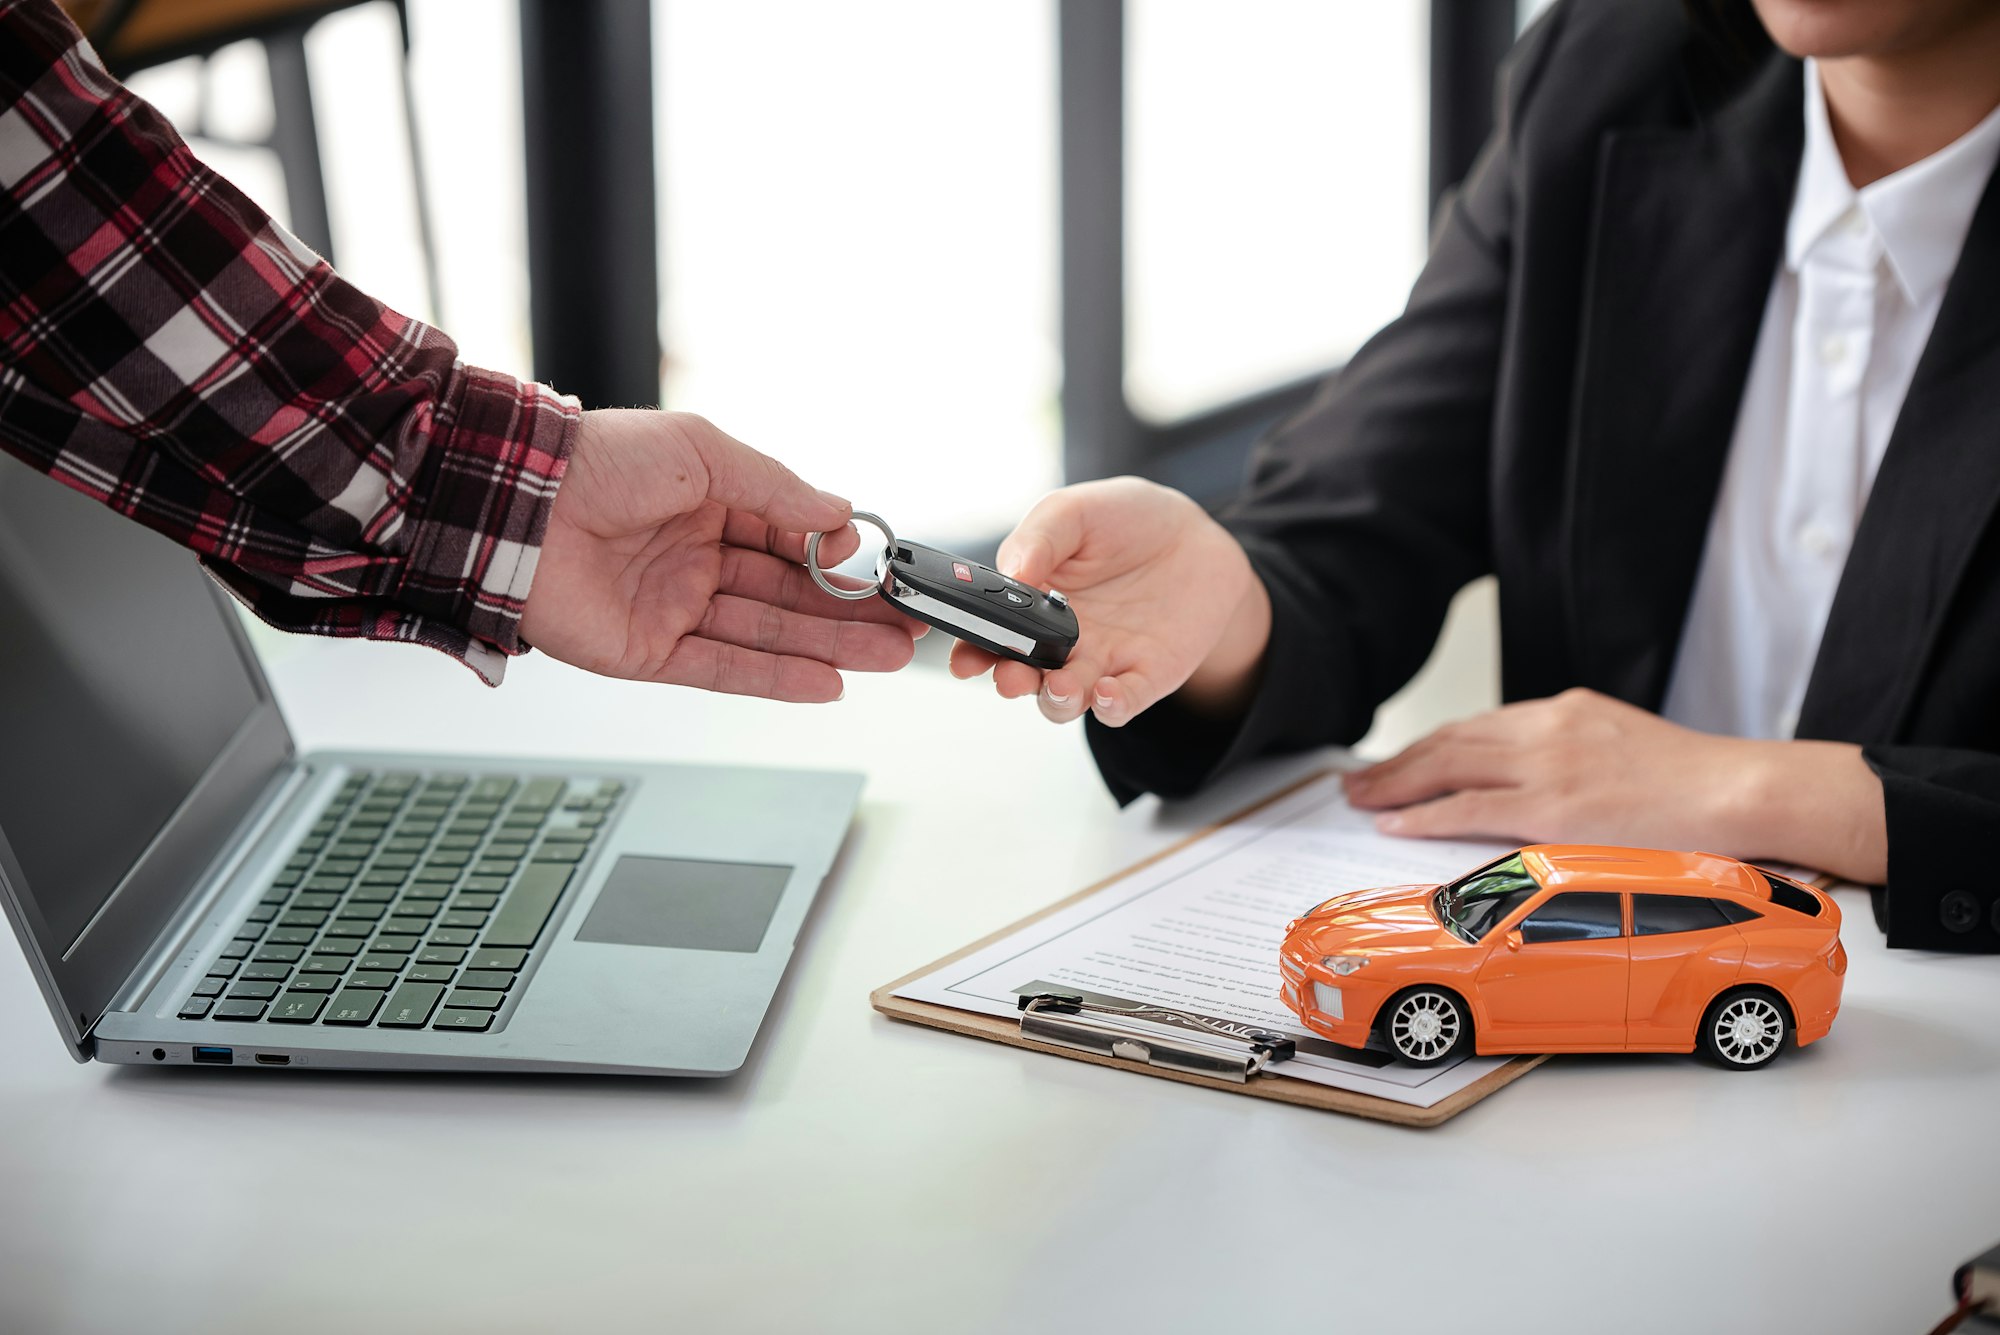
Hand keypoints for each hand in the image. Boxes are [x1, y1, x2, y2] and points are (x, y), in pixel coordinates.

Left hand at [519, 409, 919, 700]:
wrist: (516, 505)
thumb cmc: (598, 462)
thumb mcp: (703, 453)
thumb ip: (776, 489)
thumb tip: (839, 518)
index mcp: (708, 504)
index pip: (790, 538)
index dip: (835, 558)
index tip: (874, 569)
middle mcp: (695, 557)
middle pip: (789, 594)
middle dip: (850, 612)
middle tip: (905, 627)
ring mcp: (673, 607)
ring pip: (767, 634)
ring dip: (830, 648)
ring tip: (888, 657)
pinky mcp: (648, 653)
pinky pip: (723, 670)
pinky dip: (775, 679)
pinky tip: (827, 684)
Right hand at [948, 477, 1270, 725]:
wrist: (1194, 535)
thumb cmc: (1126, 519)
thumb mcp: (1073, 511)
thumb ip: (1037, 539)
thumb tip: (1011, 572)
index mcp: (1030, 603)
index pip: (991, 636)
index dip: (973, 652)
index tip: (965, 658)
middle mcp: (1059, 641)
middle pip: (1024, 676)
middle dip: (1012, 682)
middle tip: (1011, 677)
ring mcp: (1100, 662)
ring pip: (1065, 700)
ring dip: (1056, 700)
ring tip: (1059, 685)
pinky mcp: (1143, 676)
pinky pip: (1119, 704)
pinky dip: (1109, 706)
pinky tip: (1106, 692)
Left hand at [1341, 688, 1886, 881]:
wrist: (1740, 790)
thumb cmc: (1694, 781)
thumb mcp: (1622, 745)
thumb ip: (1573, 755)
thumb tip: (1536, 782)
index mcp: (1564, 711)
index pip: (1478, 727)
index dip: (1431, 746)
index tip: (1401, 760)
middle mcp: (1547, 729)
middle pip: (1451, 742)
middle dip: (1398, 762)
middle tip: (1358, 778)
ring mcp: (1548, 766)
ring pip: (1449, 768)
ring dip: (1396, 784)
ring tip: (1361, 798)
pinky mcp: (1553, 807)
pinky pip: (1469, 808)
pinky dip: (1424, 813)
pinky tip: (1394, 820)